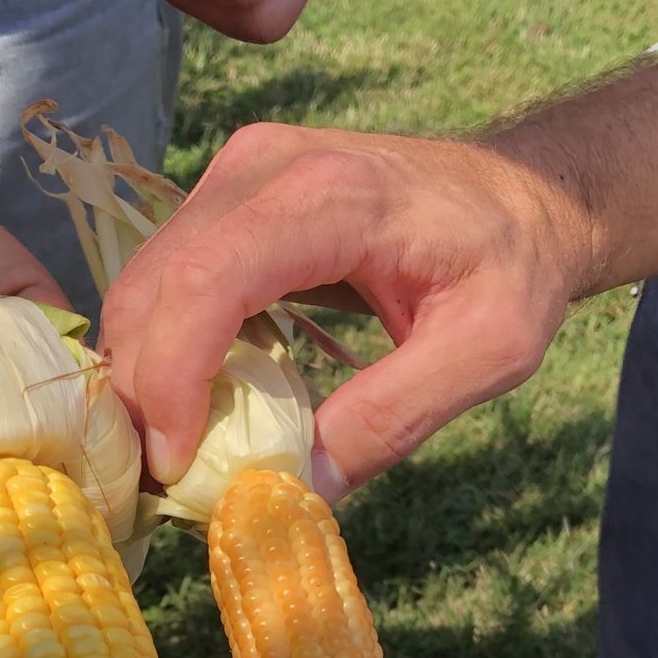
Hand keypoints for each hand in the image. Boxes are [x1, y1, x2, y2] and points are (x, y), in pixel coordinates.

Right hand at [99, 121, 596, 495]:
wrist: (515, 193)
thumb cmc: (512, 265)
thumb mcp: (486, 353)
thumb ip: (391, 419)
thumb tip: (296, 489)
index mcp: (330, 196)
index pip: (207, 282)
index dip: (172, 379)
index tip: (177, 464)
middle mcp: (263, 168)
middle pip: (155, 288)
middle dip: (142, 393)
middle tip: (168, 480)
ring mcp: (236, 175)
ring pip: (145, 286)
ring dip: (146, 375)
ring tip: (184, 449)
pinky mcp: (225, 196)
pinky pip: (166, 280)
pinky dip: (165, 350)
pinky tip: (202, 402)